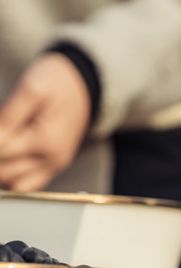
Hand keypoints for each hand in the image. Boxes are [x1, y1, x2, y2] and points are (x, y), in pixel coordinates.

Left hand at [0, 54, 90, 190]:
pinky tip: (8, 157)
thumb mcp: (31, 89)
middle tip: (1, 131)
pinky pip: (28, 184)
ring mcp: (55, 164)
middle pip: (4, 171)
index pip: (0, 151)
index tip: (0, 119)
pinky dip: (13, 176)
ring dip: (2, 167)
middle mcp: (52, 159)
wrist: (85, 86)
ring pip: (15, 183)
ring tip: (4, 143)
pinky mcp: (55, 165)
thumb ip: (8, 115)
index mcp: (45, 141)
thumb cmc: (58, 83)